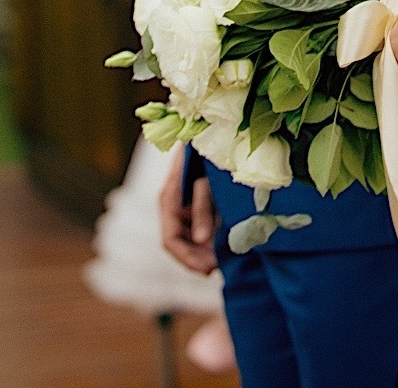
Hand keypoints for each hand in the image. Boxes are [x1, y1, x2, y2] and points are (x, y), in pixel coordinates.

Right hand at [160, 148, 217, 272]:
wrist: (219, 128)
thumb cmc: (210, 149)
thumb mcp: (207, 178)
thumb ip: (202, 207)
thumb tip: (202, 240)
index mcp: (169, 199)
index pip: (170, 239)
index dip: (187, 258)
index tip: (208, 269)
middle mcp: (175, 207)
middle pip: (180, 244)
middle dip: (198, 259)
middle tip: (219, 268)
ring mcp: (188, 207)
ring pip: (192, 241)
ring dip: (206, 253)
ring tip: (225, 260)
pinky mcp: (202, 206)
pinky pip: (203, 231)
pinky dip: (212, 242)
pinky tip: (227, 247)